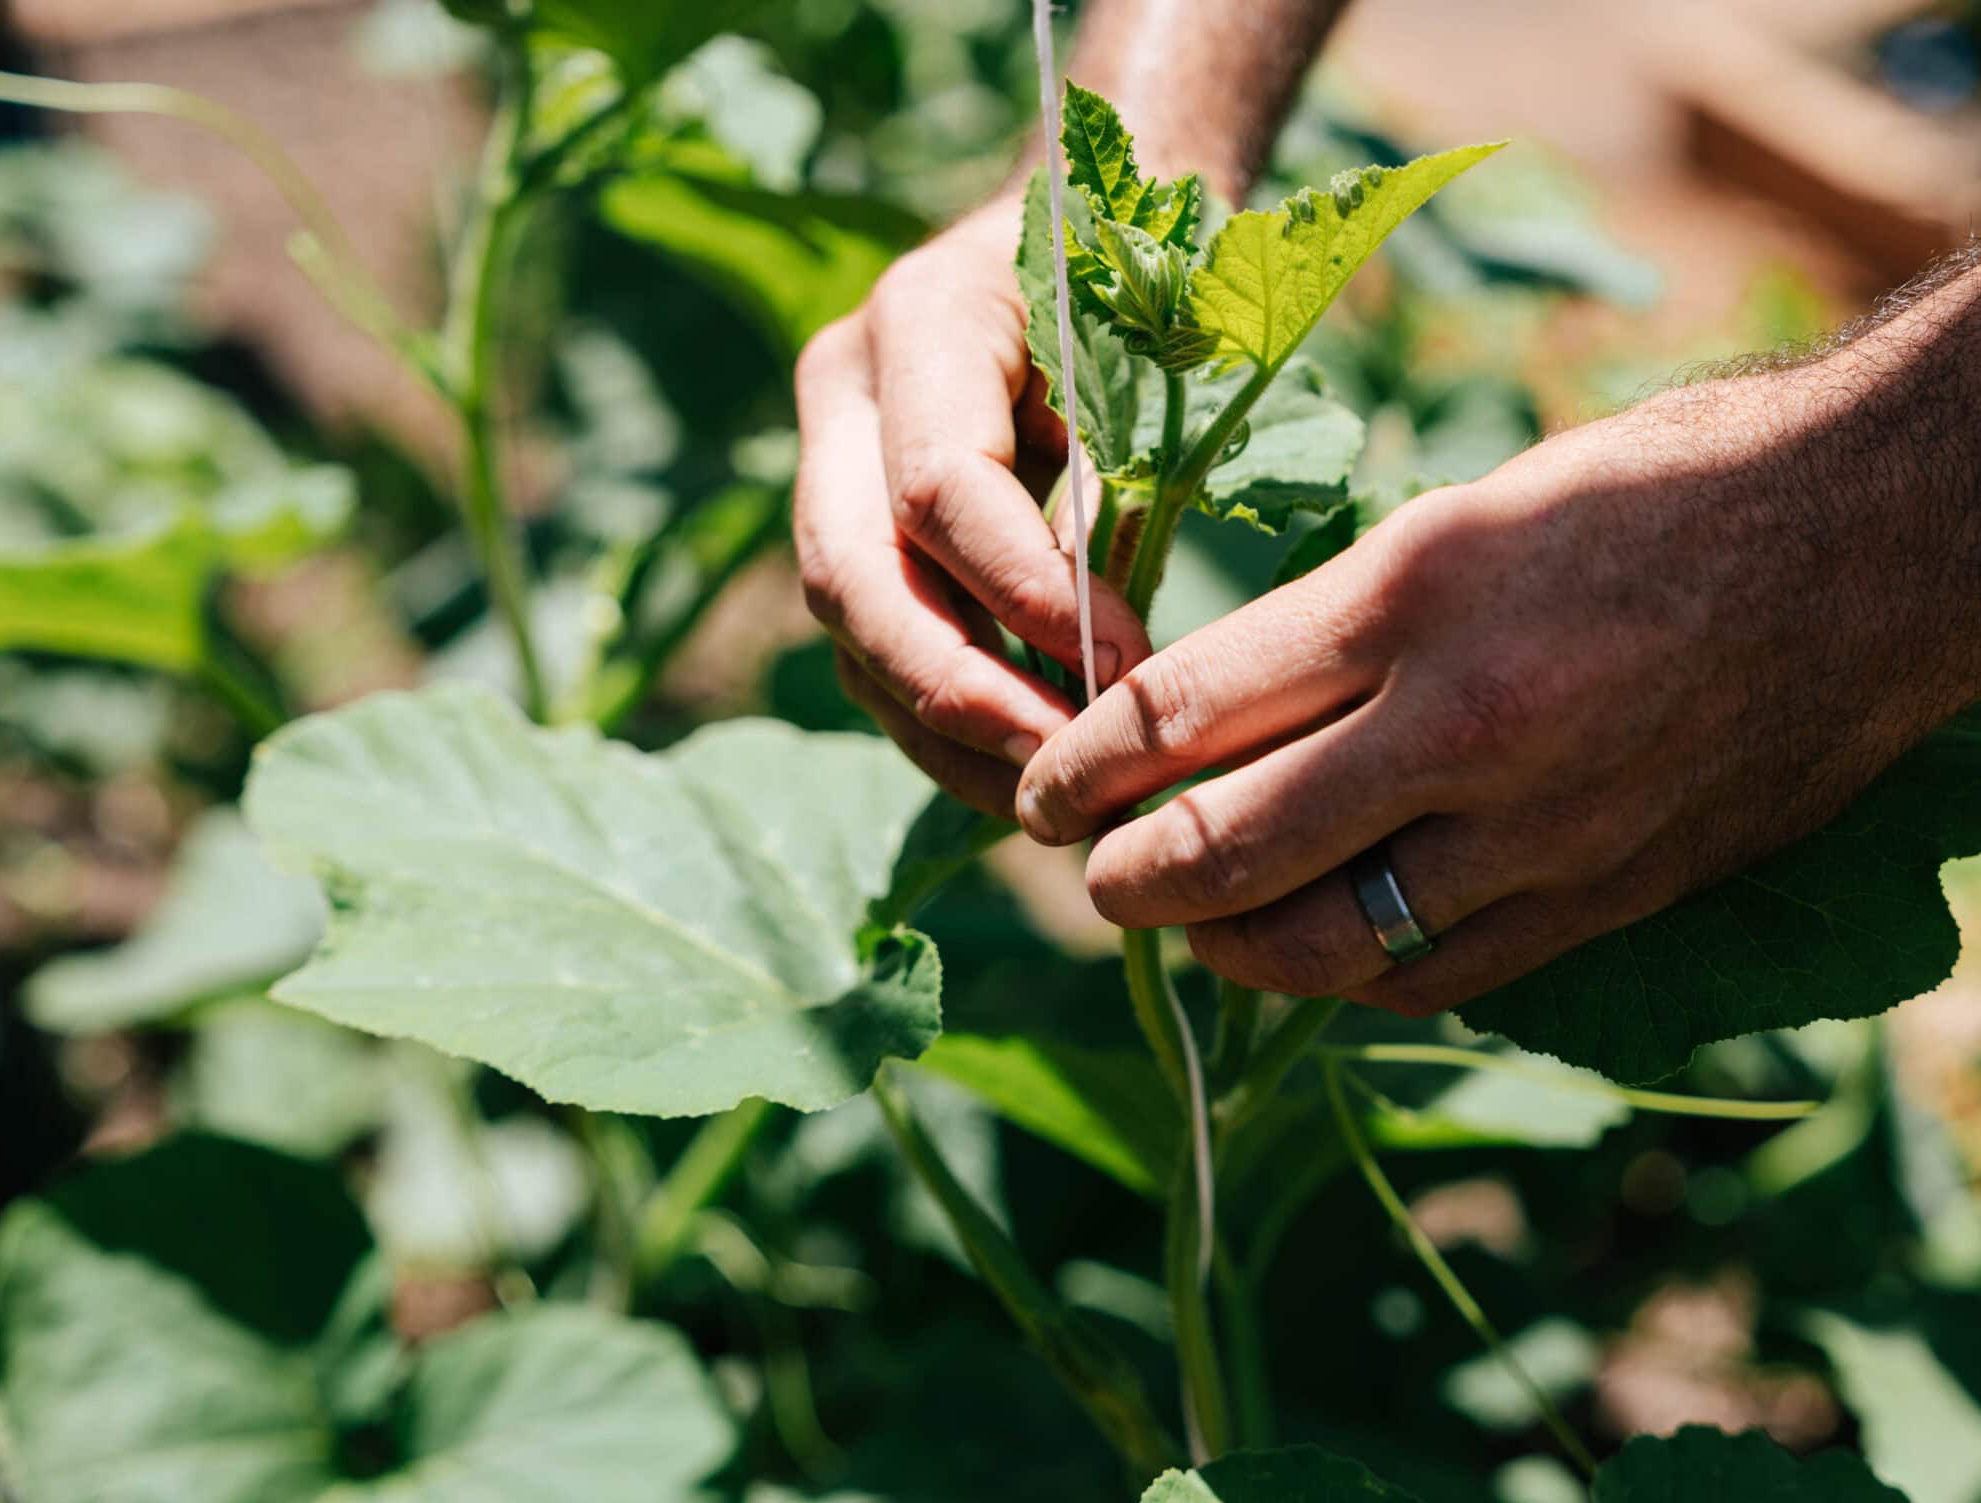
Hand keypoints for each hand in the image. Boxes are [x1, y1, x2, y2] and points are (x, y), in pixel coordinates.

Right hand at [792, 197, 1152, 818]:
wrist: (1091, 227)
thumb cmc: (1151, 280)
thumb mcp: (1151, 348)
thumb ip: (1118, 476)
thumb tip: (1103, 655)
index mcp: (920, 318)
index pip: (937, 488)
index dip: (1024, 594)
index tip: (1126, 660)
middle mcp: (845, 391)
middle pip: (853, 577)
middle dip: (957, 690)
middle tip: (1061, 769)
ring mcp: (829, 463)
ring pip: (852, 633)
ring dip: (948, 732)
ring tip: (1052, 797)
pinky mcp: (851, 530)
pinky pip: (873, 652)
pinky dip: (945, 726)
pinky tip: (1024, 771)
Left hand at [1014, 376, 1980, 1013]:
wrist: (1888, 538)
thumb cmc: (1678, 485)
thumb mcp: (1476, 509)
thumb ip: (1352, 622)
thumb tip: (1233, 714)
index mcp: (1415, 593)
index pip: (1185, 711)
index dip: (1082, 767)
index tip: (1039, 793)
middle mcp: (1466, 727)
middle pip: (1229, 850)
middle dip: (1128, 881)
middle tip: (1086, 878)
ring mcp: (1544, 829)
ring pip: (1326, 945)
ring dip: (1229, 949)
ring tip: (1190, 926)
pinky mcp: (1613, 896)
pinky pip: (1442, 976)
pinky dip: (1355, 975)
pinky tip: (1321, 952)